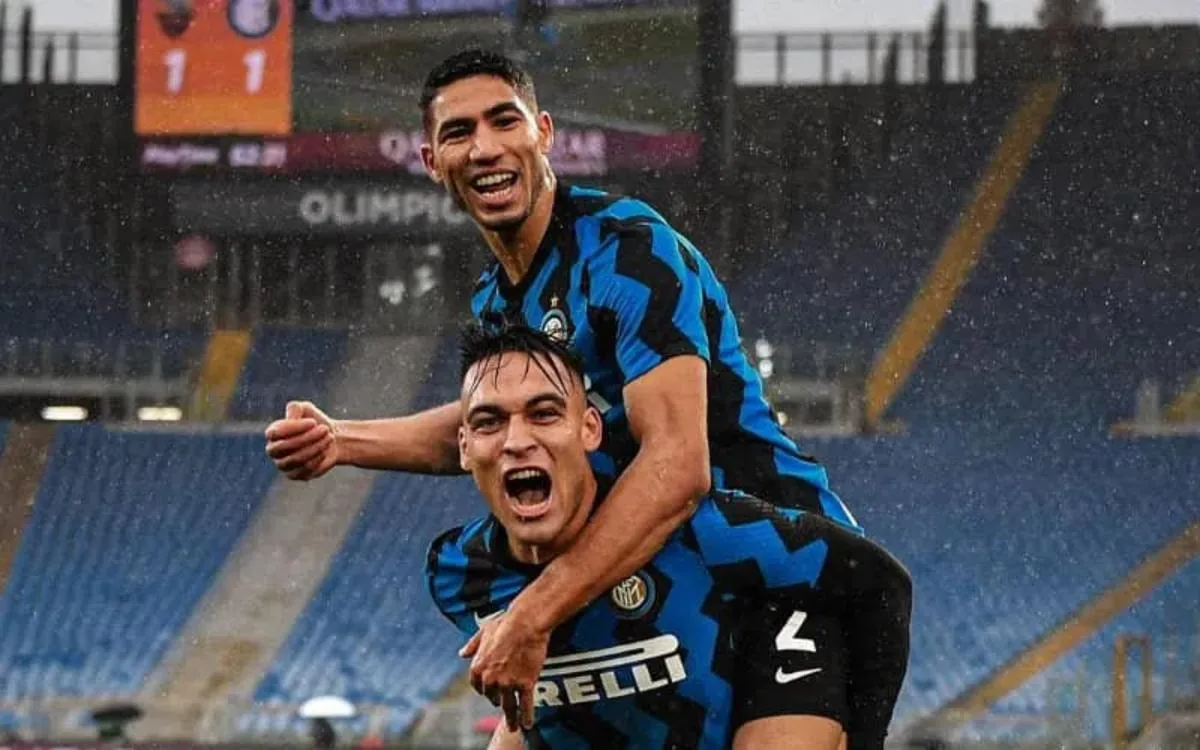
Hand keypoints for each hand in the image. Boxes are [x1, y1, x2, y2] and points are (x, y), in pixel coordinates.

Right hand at [264, 401, 338, 479]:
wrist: (329, 438)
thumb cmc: (314, 422)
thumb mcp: (306, 409)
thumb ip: (295, 408)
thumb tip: (290, 418)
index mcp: (273, 434)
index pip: (275, 433)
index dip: (294, 428)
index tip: (313, 422)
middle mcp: (274, 451)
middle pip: (284, 447)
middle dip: (307, 438)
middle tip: (325, 429)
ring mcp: (283, 465)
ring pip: (297, 459)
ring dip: (316, 447)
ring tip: (330, 437)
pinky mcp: (296, 475)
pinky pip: (306, 469)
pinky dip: (318, 457)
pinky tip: (325, 449)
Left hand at [460, 612, 550, 731]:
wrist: (525, 622)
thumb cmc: (505, 623)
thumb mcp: (483, 632)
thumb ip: (472, 645)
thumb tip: (462, 653)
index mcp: (477, 668)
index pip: (478, 687)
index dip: (485, 690)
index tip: (491, 693)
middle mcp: (490, 679)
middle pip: (493, 697)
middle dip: (498, 699)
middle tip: (505, 703)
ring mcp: (508, 683)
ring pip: (508, 706)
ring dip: (512, 718)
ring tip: (514, 726)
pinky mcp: (525, 684)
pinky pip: (525, 705)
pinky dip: (527, 716)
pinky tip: (528, 724)